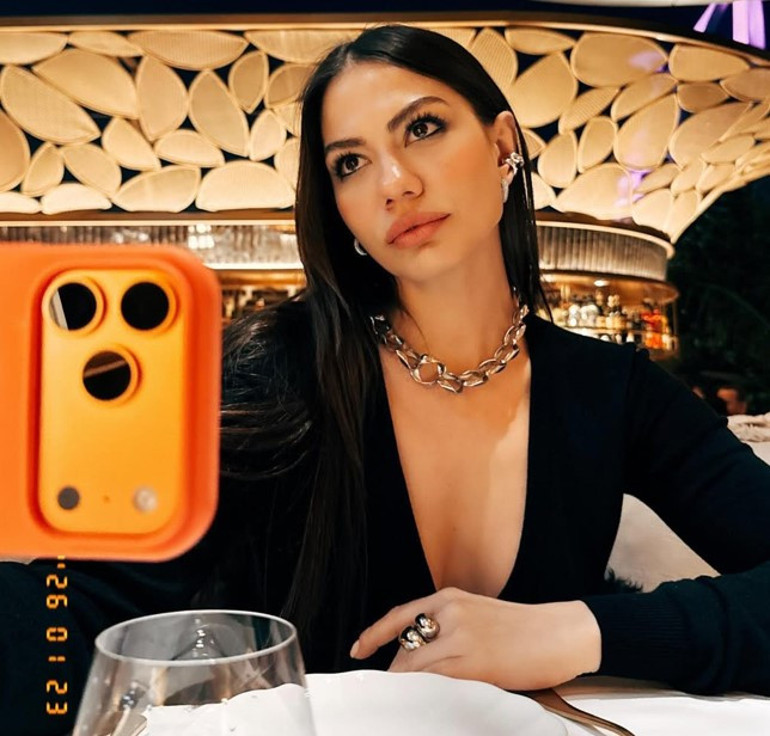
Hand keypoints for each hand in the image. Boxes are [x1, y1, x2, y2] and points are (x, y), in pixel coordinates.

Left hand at [350, 587, 600, 690]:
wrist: (559, 634)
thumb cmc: (523, 629)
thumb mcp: (478, 614)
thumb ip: (448, 627)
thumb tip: (421, 653)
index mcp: (450, 598)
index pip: (399, 616)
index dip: (374, 635)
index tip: (358, 650)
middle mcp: (450, 612)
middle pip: (404, 647)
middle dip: (394, 671)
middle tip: (387, 689)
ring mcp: (460, 636)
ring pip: (415, 666)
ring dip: (406, 685)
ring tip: (404, 699)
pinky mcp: (472, 661)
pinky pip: (435, 681)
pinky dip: (424, 692)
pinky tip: (424, 700)